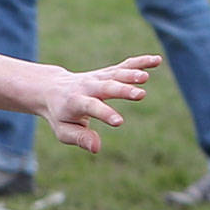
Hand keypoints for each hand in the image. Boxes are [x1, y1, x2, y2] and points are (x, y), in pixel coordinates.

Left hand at [40, 55, 160, 153]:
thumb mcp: (63, 131)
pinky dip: (140, 62)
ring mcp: (98, 77)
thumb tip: (97, 148)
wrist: (52, 88)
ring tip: (145, 77)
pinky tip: (157, 61)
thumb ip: (80, 138)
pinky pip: (124, 66)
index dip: (105, 113)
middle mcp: (87, 87)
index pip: (91, 106)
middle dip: (123, 91)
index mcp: (75, 102)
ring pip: (116, 74)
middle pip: (107, 87)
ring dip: (131, 74)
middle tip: (141, 95)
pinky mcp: (108, 72)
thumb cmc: (59, 115)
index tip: (119, 122)